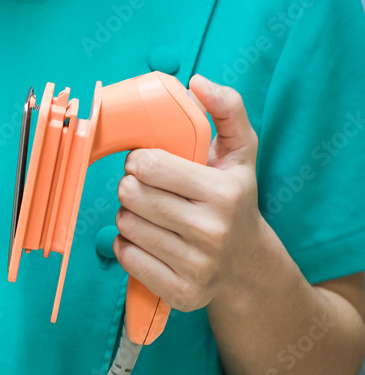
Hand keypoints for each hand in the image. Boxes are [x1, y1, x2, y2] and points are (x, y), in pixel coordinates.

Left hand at [112, 75, 269, 312]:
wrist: (249, 266)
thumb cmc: (235, 199)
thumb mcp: (240, 153)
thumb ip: (226, 110)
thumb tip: (197, 82)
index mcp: (224, 193)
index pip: (146, 164)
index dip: (140, 160)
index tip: (149, 164)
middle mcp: (212, 232)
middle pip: (129, 195)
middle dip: (131, 187)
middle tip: (148, 190)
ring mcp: (196, 266)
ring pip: (124, 225)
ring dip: (129, 216)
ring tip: (152, 214)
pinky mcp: (180, 293)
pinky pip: (125, 256)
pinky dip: (127, 245)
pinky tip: (149, 239)